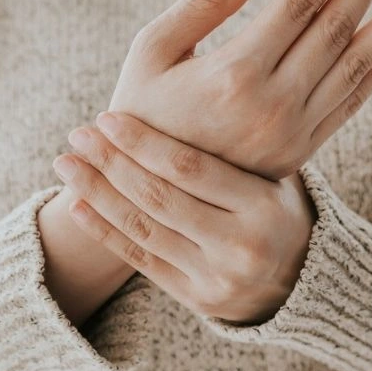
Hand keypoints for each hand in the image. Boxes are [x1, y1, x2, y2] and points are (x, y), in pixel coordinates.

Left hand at [52, 111, 316, 324]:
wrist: (305, 280)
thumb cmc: (276, 205)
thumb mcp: (273, 173)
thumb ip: (234, 141)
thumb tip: (190, 71)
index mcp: (263, 205)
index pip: (190, 168)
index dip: (143, 142)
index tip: (107, 117)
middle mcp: (241, 246)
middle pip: (159, 198)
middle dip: (111, 163)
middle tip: (78, 133)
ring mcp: (218, 277)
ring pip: (144, 229)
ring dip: (97, 193)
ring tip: (66, 164)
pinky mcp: (198, 300)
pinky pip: (141, 261)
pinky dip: (104, 232)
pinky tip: (77, 206)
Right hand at [108, 0, 371, 179]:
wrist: (145, 195)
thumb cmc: (138, 112)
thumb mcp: (150, 51)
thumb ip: (203, 3)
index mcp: (234, 73)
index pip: (298, 6)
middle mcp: (272, 105)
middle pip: (334, 30)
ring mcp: (291, 133)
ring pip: (353, 67)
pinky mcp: (298, 153)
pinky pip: (350, 106)